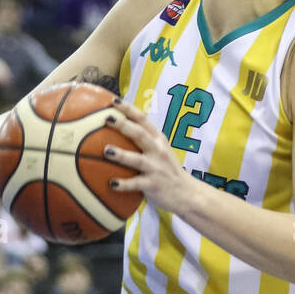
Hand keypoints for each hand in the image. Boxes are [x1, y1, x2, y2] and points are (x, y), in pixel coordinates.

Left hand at [102, 99, 199, 214]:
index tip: (113, 100)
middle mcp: (158, 150)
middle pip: (140, 134)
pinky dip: (124, 184)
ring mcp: (156, 168)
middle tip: (106, 118)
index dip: (128, 109)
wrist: (188, 193)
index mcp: (158, 139)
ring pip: (137, 159)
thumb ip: (144, 141)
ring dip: (121, 155)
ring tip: (106, 150)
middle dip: (123, 125)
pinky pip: (136, 184)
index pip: (143, 119)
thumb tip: (119, 130)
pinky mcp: (154, 184)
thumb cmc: (168, 170)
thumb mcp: (160, 151)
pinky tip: (111, 184)